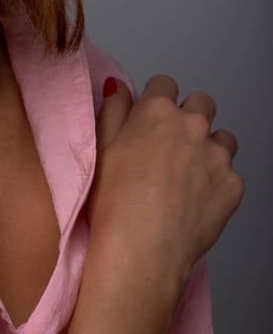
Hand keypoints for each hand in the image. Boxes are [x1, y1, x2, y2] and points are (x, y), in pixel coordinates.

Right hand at [57, 74, 243, 333]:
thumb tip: (118, 87)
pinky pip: (230, 175)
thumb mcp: (99, 148)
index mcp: (156, 111)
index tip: (150, 121)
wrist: (141, 249)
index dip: (156, 101)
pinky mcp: (233, 186)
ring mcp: (218, 155)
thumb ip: (112, 110)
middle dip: (189, 117)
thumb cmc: (113, 201)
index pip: (164, 84)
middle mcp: (193, 125)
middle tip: (171, 147)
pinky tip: (194, 203)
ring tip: (186, 177)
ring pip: (223, 138)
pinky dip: (216, 184)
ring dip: (209, 148)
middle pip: (201, 103)